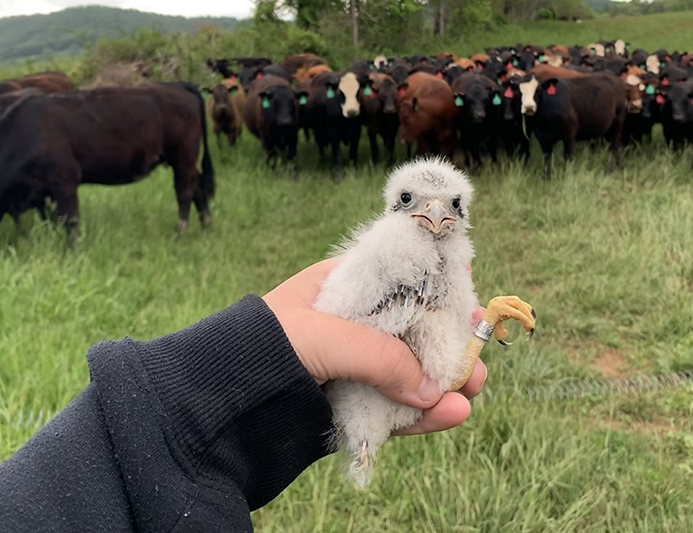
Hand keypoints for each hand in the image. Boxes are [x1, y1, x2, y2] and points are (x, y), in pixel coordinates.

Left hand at [263, 258, 486, 435]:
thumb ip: (379, 357)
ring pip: (408, 373)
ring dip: (442, 381)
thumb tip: (434, 390)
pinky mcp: (349, 409)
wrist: (215, 407)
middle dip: (446, 340)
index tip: (469, 287)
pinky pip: (394, 411)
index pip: (397, 276)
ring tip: (472, 389)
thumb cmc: (261, 349)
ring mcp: (350, 369)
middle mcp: (349, 326)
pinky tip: (450, 414)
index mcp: (339, 287)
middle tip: (477, 352)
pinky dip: (423, 415)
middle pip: (412, 329)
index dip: (434, 281)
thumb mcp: (323, 337)